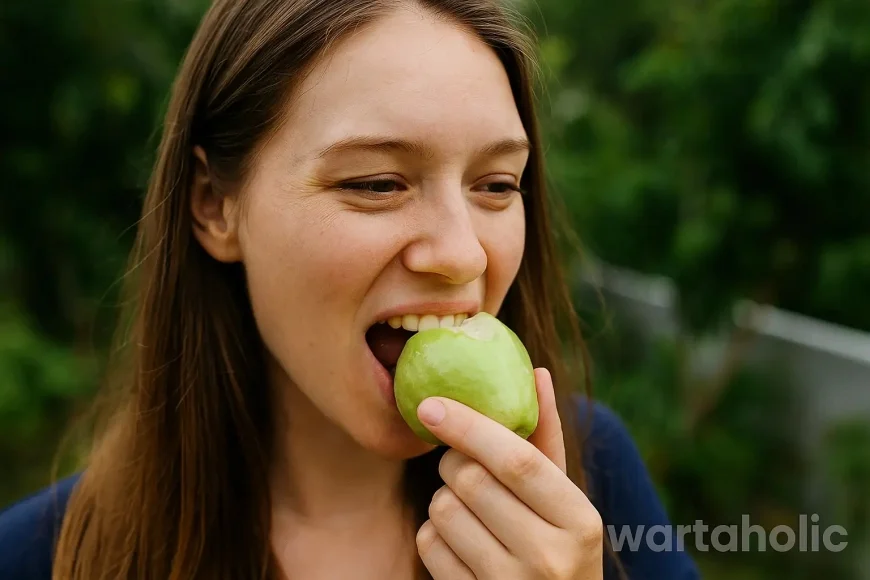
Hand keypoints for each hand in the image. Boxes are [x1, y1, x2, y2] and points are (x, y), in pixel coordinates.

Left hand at [414, 368, 603, 578]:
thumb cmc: (556, 547)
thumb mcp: (565, 501)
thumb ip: (547, 439)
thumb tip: (536, 373)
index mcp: (579, 521)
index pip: (516, 460)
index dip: (470, 426)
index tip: (431, 404)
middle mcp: (549, 558)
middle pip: (470, 481)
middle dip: (454, 462)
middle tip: (462, 463)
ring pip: (444, 510)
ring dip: (443, 498)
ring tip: (469, 508)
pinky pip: (428, 545)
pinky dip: (433, 533)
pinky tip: (459, 540)